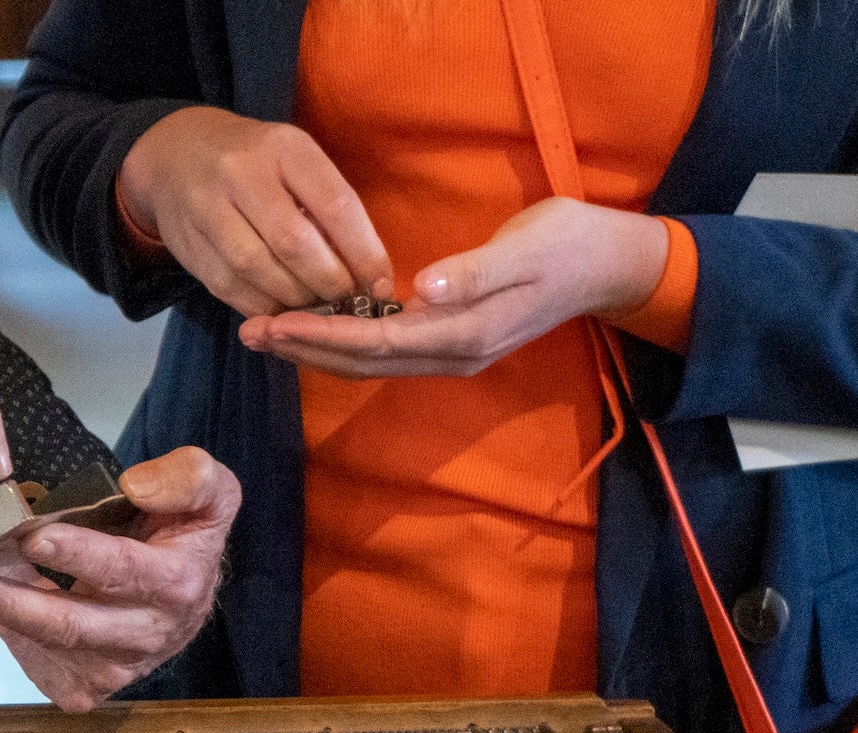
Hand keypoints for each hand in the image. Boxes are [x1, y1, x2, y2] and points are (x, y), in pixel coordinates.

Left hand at [0, 447, 240, 710]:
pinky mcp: (90, 684)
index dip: (77, 554)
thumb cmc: (184, 537)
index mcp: (177, 585)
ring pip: (47, 647)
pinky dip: (10, 635)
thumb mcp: (210, 492)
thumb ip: (188, 479)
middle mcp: (148, 636)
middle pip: (71, 625)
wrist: (185, 595)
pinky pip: (40, 665)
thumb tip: (137, 485)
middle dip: (9, 601)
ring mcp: (117, 668)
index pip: (122, 571)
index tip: (32, 535)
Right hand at [118, 106, 392, 317]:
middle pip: (294, 244)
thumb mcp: (296, 161)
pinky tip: (282, 312)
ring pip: (258, 270)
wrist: (178, 153)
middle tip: (348, 302)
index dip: (364, 253)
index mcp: (283, 148)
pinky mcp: (187, 244)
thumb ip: (327, 206)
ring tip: (317, 309)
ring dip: (296, 301)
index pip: (334, 205)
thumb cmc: (258, 161)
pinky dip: (263, 308)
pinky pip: (230, 288)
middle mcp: (240, 173)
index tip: (381, 286)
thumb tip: (367, 273)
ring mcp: (207, 209)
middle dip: (329, 283)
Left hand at [237, 198, 669, 377]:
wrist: (609, 265)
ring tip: (267, 335)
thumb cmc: (568, 244)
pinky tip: (315, 330)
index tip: (275, 322)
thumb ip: (476, 269)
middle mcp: (454, 354)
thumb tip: (422, 290)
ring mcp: (453, 354)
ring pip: (370, 363)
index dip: (323, 335)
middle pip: (364, 362)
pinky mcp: (452, 342)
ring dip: (317, 351)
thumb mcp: (529, 245)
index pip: (378, 341)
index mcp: (467, 332)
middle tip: (248, 333)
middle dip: (305, 349)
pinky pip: (385, 354)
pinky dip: (343, 345)